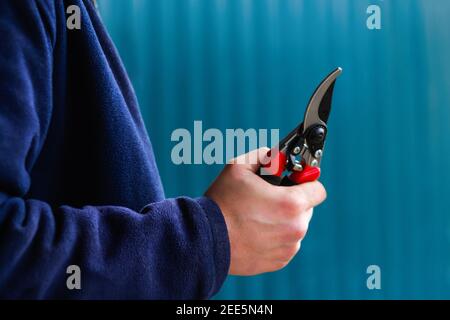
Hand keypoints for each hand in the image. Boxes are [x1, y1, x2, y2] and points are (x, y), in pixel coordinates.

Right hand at [205, 148, 326, 274]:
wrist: (206, 240)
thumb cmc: (222, 203)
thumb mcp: (238, 167)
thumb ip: (263, 156)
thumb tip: (274, 156)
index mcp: (292, 204)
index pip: (318, 190)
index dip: (306, 182)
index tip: (294, 181)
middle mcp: (296, 228)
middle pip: (307, 209)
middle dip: (292, 201)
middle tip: (269, 198)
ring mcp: (288, 247)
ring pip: (295, 227)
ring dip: (283, 220)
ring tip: (257, 217)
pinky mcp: (279, 261)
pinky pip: (285, 244)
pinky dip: (275, 238)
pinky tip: (255, 232)